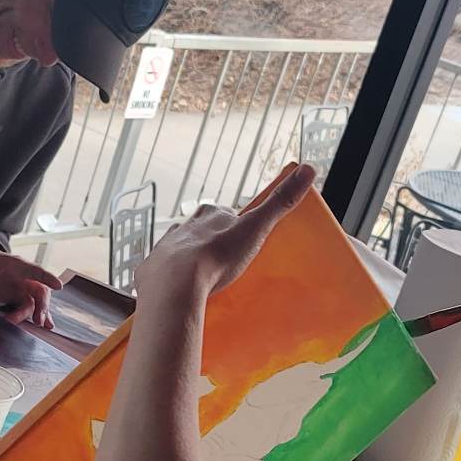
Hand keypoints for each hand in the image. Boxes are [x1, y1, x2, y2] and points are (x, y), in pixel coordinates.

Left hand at [0, 246, 61, 326]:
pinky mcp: (21, 298)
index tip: (58, 286)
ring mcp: (25, 288)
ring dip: (41, 313)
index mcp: (16, 265)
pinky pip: (32, 308)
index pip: (34, 270)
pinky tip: (45, 326)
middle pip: (40, 291)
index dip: (46, 277)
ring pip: (38, 301)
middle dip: (42, 305)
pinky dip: (39, 316)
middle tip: (38, 320)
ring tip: (44, 326)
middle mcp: (25, 277)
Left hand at [135, 163, 315, 302]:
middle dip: (210, 244)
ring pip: (179, 251)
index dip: (234, 227)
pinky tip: (178, 292)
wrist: (175, 285)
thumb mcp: (255, 228)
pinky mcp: (151, 272)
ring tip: (201, 280)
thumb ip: (279, 203)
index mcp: (208, 215)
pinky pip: (161, 274)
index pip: (224, 215)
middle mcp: (183, 227)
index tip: (240, 240)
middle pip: (200, 232)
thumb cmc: (217, 257)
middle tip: (222, 263)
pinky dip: (170, 282)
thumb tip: (309, 169)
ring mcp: (164, 249)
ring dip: (189, 262)